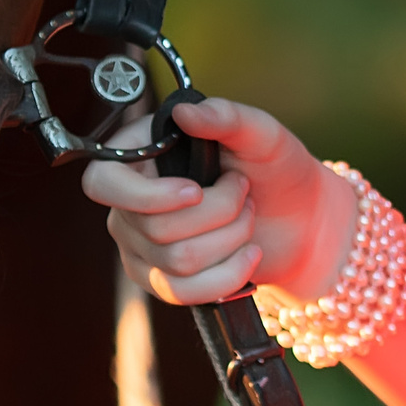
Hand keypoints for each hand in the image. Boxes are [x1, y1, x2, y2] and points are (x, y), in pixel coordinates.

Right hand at [80, 95, 359, 307]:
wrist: (301, 219)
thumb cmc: (276, 168)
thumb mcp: (260, 134)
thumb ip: (226, 117)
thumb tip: (185, 114)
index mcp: (142, 153)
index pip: (104, 182)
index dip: (145, 195)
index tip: (196, 191)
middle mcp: (131, 200)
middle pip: (154, 227)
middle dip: (219, 213)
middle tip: (244, 192)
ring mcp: (141, 243)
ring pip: (175, 261)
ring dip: (229, 240)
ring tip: (248, 218)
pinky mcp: (161, 279)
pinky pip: (181, 291)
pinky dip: (226, 275)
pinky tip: (248, 256)